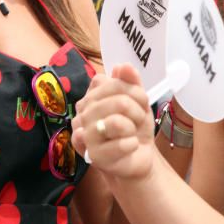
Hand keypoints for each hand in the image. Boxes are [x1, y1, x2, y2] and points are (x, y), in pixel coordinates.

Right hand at [71, 64, 154, 178]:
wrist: (138, 157)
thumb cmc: (134, 127)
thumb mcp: (138, 101)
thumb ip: (131, 81)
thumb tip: (123, 66)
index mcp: (91, 97)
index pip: (109, 82)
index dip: (132, 90)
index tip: (140, 101)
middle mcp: (82, 113)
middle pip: (119, 101)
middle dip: (138, 112)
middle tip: (138, 121)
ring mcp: (84, 134)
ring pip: (117, 122)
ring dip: (134, 129)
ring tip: (131, 134)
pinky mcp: (92, 155)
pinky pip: (120, 144)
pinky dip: (132, 145)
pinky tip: (129, 147)